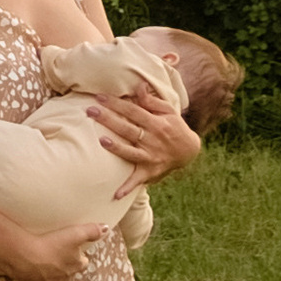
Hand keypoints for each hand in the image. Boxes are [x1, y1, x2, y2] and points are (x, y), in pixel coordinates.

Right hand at [0, 219, 109, 280]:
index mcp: (76, 266)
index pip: (82, 262)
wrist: (24, 257)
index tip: (70, 249)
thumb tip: (106, 229)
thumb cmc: (51, 244)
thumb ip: (92, 231)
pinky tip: (32, 269)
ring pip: (54, 279)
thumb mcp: (75, 233)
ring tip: (42, 261)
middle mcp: (65, 279)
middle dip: (64, 265)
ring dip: (51, 272)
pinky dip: (37, 278)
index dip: (78, 256)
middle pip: (69, 272)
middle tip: (54, 253)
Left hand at [86, 92, 201, 180]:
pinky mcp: (150, 171)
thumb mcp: (168, 111)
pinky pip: (137, 180)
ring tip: (101, 141)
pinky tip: (115, 195)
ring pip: (131, 152)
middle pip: (128, 128)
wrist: (190, 151)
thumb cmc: (174, 127)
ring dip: (117, 148)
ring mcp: (151, 156)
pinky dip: (127, 188)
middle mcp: (153, 140)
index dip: (117, 103)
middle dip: (109, 119)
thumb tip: (138, 85)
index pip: (133, 111)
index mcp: (156, 123)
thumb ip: (151, 100)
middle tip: (90, 111)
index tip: (99, 97)